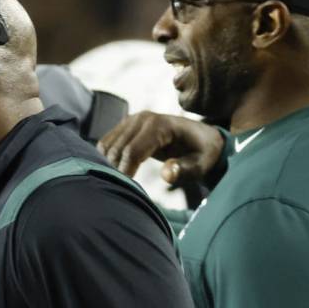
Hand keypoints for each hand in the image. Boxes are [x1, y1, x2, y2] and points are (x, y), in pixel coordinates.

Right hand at [98, 112, 223, 184]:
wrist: (201, 137)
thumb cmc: (202, 153)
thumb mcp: (200, 165)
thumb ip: (184, 170)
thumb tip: (167, 175)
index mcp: (159, 125)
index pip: (132, 152)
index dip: (126, 172)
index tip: (127, 189)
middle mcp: (142, 118)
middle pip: (117, 149)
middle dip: (116, 171)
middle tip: (122, 189)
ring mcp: (132, 119)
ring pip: (108, 146)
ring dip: (109, 165)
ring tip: (120, 181)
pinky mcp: (125, 124)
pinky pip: (107, 143)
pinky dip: (107, 158)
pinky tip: (117, 170)